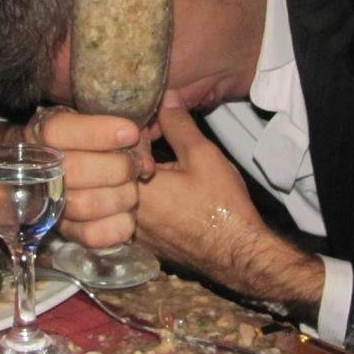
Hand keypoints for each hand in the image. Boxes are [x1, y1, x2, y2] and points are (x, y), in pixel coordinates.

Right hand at [25, 106, 152, 247]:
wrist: (83, 168)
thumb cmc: (100, 139)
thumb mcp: (108, 120)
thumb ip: (125, 127)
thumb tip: (141, 147)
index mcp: (45, 132)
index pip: (58, 131)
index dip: (98, 132)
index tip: (131, 133)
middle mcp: (41, 168)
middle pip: (74, 169)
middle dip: (117, 167)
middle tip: (137, 166)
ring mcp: (51, 203)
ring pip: (84, 204)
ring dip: (121, 196)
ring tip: (134, 189)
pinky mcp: (66, 231)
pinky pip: (91, 236)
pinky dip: (118, 226)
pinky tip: (129, 214)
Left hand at [136, 93, 323, 308]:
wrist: (237, 254)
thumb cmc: (222, 206)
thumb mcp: (202, 155)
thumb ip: (178, 124)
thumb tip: (165, 99)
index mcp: (134, 187)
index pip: (118, 146)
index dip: (136, 129)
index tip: (153, 122)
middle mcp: (123, 211)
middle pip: (115, 170)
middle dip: (132, 152)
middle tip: (154, 139)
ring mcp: (131, 231)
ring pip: (122, 192)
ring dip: (135, 176)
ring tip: (159, 164)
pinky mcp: (140, 243)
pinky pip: (130, 213)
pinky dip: (140, 199)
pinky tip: (162, 191)